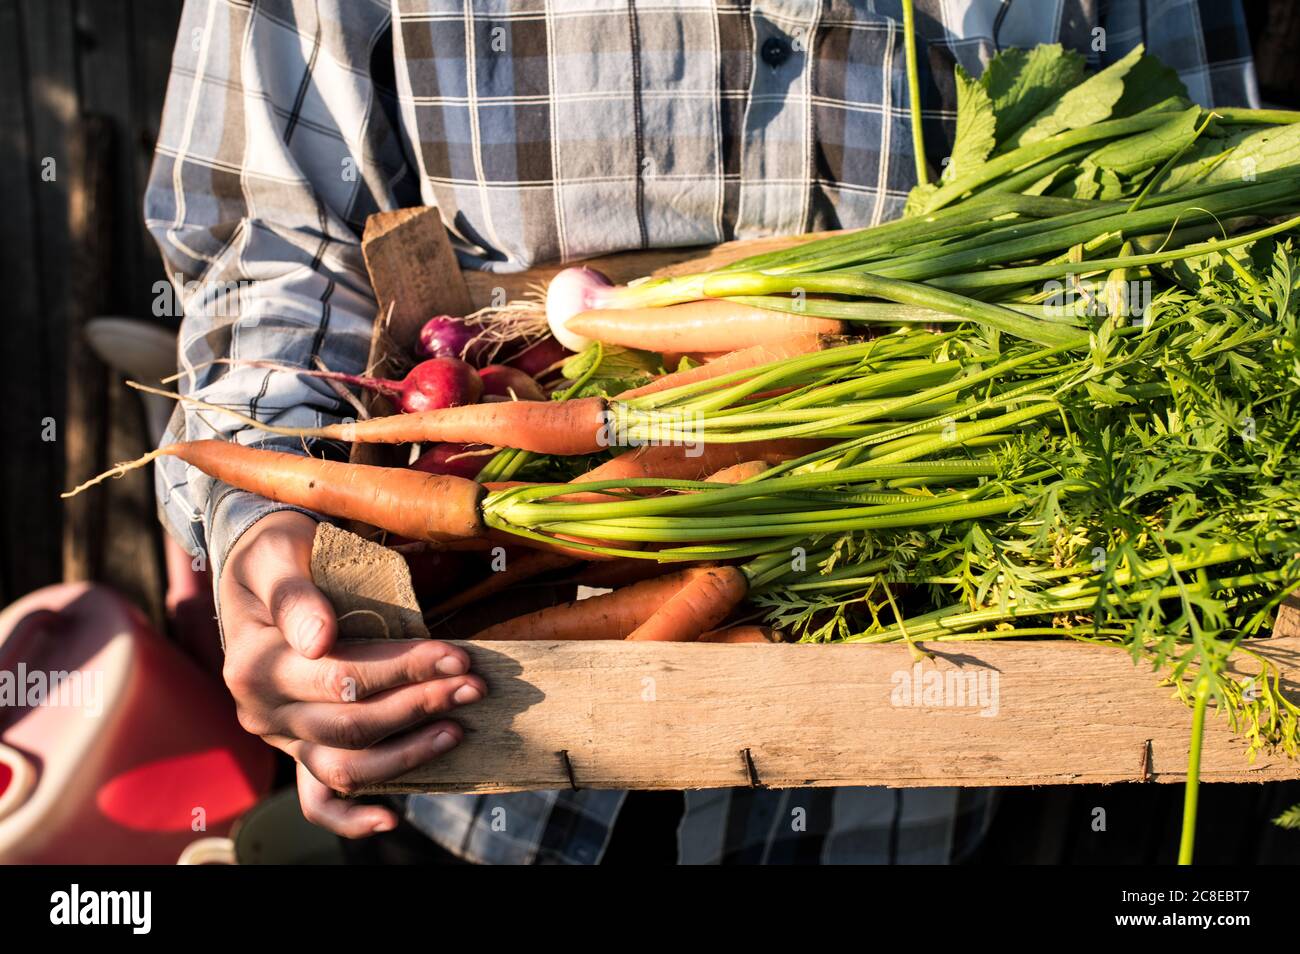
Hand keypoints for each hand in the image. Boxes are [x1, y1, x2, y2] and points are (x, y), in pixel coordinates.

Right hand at [219, 511, 485, 836]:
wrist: (261, 569)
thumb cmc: (277, 553)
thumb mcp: (278, 551)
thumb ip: (295, 595)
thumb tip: (320, 639)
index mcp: (254, 663)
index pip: (341, 676)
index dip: (404, 669)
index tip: (456, 656)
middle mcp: (261, 710)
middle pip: (351, 723)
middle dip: (420, 704)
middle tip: (474, 684)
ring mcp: (281, 735)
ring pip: (344, 766)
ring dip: (407, 752)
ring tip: (458, 727)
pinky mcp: (298, 747)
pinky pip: (317, 800)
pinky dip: (350, 818)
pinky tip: (390, 819)